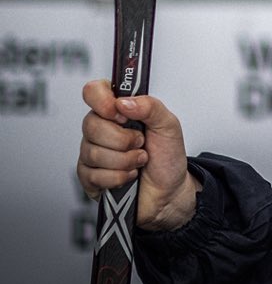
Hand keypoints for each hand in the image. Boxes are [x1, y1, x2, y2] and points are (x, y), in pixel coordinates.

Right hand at [77, 80, 198, 231]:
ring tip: (139, 161)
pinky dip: (119, 177)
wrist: (170, 191)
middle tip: (141, 144)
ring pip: (93, 152)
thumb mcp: (169, 126)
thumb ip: (150, 107)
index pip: (93, 91)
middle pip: (91, 125)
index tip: (122, 116)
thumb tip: (123, 102)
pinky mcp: (89, 177)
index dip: (102, 101)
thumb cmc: (167, 157)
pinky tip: (130, 176)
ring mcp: (92, 152)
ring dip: (125, 160)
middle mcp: (101, 129)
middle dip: (124, 140)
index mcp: (118, 111)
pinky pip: (94, 175)